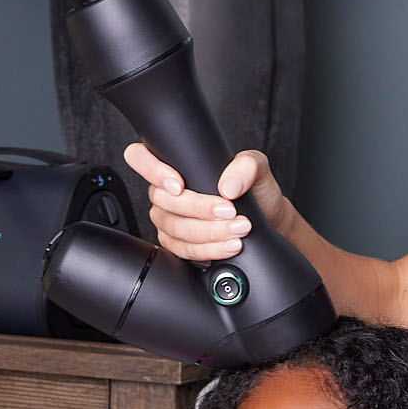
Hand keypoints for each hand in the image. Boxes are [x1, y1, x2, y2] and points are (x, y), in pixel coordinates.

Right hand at [122, 143, 286, 261]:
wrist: (267, 221)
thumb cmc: (255, 191)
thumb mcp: (257, 168)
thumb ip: (246, 166)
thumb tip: (228, 187)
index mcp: (177, 166)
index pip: (140, 157)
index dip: (151, 170)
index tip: (179, 185)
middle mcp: (167, 193)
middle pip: (161, 200)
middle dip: (198, 208)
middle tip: (229, 211)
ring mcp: (170, 219)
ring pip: (173, 228)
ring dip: (208, 231)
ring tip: (238, 229)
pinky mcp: (179, 244)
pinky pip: (183, 250)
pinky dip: (208, 250)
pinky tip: (229, 245)